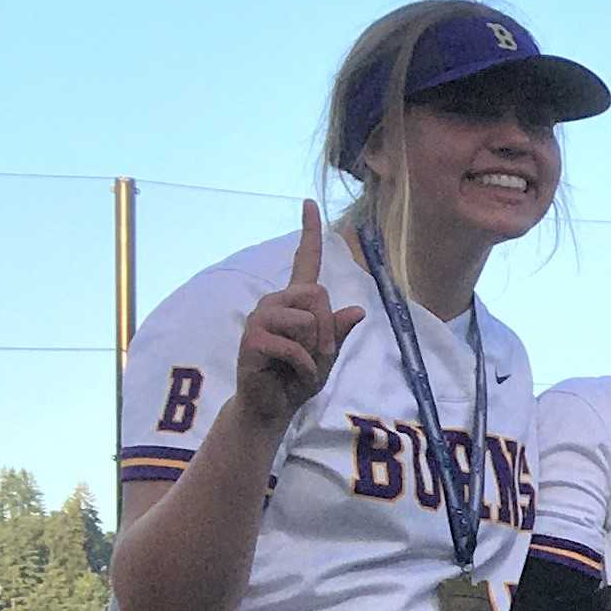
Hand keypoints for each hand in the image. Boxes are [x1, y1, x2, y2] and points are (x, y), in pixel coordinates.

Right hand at [236, 202, 362, 426]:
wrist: (272, 407)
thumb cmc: (297, 378)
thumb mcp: (328, 355)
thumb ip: (339, 332)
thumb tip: (357, 310)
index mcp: (295, 302)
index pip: (304, 261)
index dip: (309, 233)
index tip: (309, 202)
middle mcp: (275, 302)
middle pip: (318, 294)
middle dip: (328, 329)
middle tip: (317, 354)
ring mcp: (261, 318)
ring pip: (308, 318)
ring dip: (317, 349)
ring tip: (302, 364)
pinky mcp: (253, 339)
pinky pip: (296, 347)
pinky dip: (305, 367)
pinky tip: (293, 374)